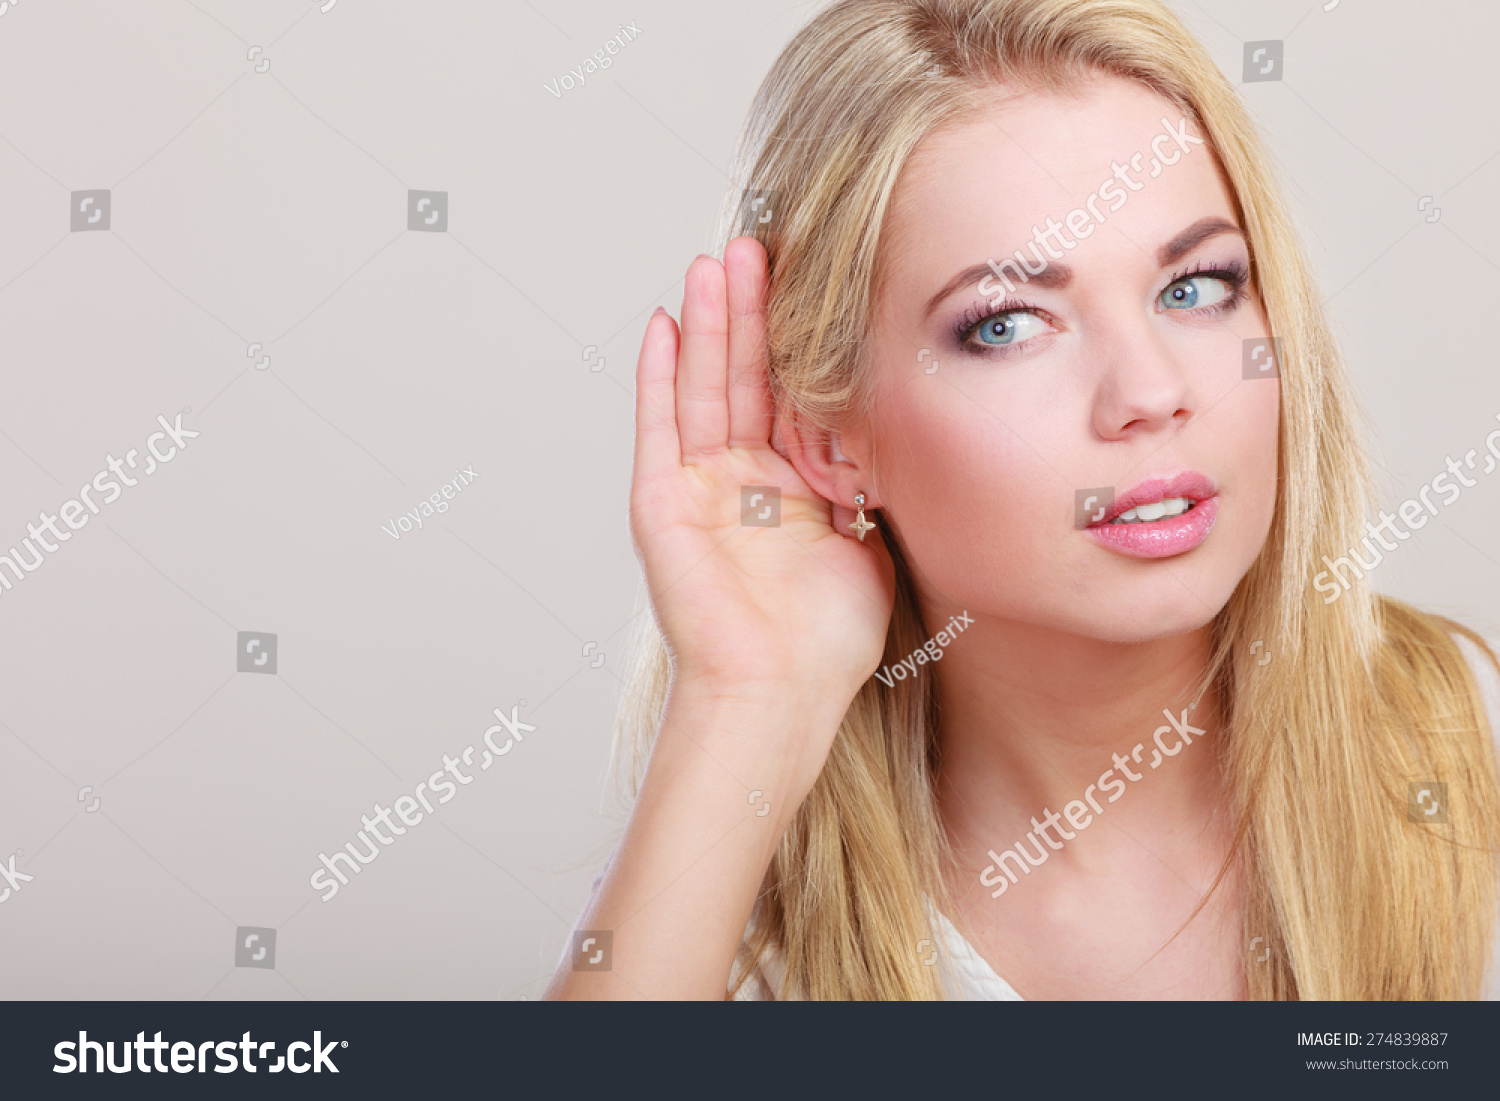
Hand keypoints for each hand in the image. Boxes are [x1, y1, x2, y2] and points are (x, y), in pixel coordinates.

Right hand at [630, 237, 894, 715]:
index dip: (802, 340)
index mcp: (790, 489)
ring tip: (717, 262)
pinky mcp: (660, 503)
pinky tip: (667, 324)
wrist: (780, 693)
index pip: (794, 394)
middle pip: (747, 377)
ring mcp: (698, 489)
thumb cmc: (826, 640)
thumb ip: (867, 483)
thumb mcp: (869, 542)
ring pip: (705, 388)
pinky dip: (660, 377)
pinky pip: (658, 427)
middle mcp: (742, 481)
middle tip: (760, 244)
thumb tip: (888, 426)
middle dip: (754, 312)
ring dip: (711, 325)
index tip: (816, 281)